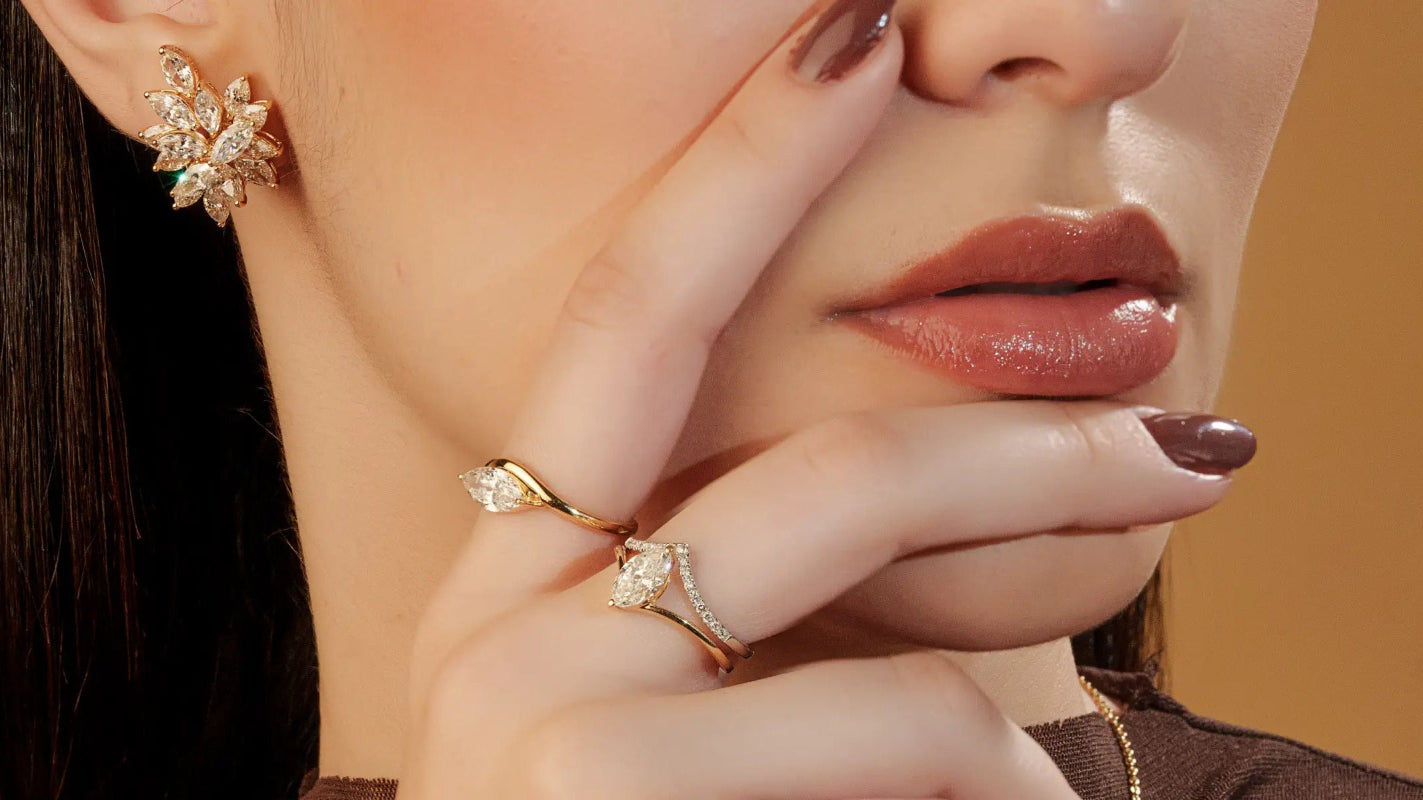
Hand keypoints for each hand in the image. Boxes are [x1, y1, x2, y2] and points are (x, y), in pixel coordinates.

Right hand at [398, 5, 1229, 796]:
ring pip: (888, 629)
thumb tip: (935, 546)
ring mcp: (554, 712)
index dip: (739, 166)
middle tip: (1195, 436)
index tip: (851, 39)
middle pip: (820, 467)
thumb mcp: (649, 701)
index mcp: (515, 557)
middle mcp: (510, 610)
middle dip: (1029, 444)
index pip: (631, 314)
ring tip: (1094, 733)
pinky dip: (1001, 782)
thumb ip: (739, 595)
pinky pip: (907, 740)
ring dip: (1039, 660)